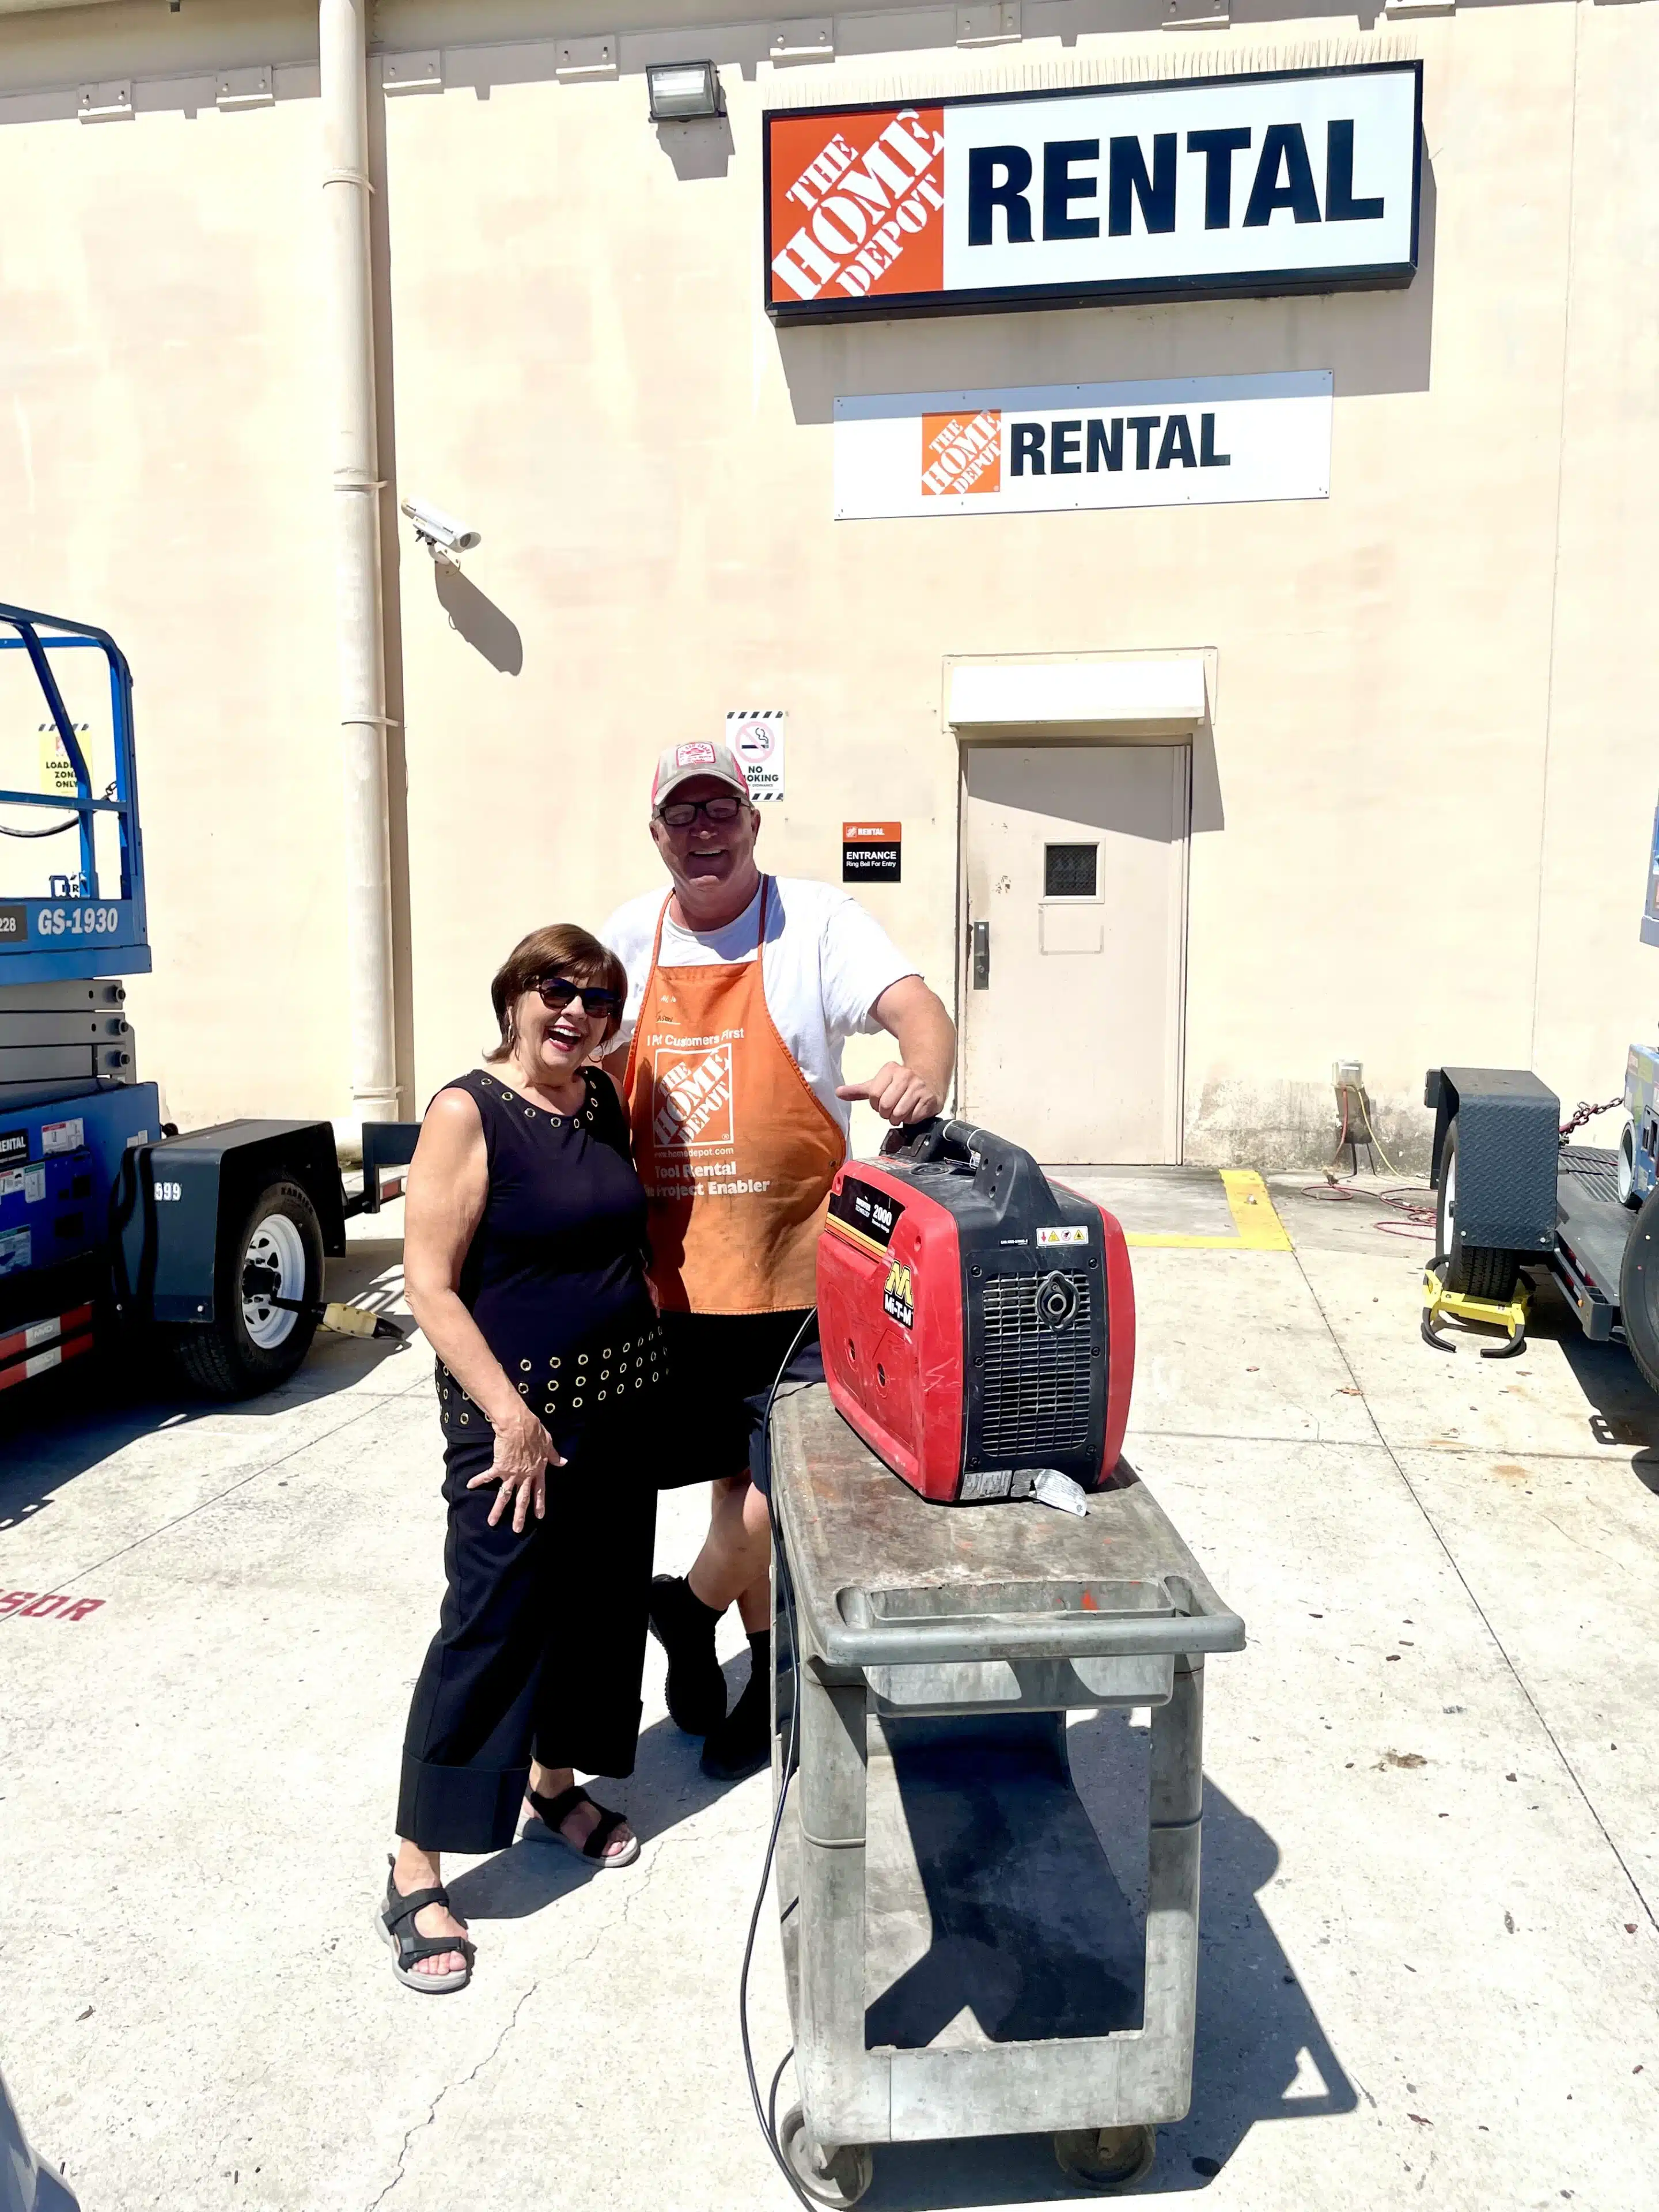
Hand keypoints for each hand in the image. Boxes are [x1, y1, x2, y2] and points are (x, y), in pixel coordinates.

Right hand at [467, 1405, 564, 1531]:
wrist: (518, 1425)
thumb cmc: (534, 1431)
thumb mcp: (548, 1443)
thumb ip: (554, 1456)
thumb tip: (564, 1462)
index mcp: (538, 1470)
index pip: (539, 1491)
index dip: (539, 1504)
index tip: (539, 1517)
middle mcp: (525, 1475)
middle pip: (522, 1499)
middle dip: (519, 1515)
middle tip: (517, 1530)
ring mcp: (511, 1473)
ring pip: (505, 1495)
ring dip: (498, 1509)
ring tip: (492, 1522)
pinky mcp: (499, 1467)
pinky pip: (487, 1476)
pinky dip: (478, 1480)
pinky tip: (469, 1486)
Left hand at [836, 1063, 944, 1125]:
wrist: (929, 1077)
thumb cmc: (900, 1083)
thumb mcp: (878, 1084)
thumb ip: (858, 1091)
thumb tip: (838, 1093)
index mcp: (890, 1069)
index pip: (873, 1095)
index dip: (875, 1104)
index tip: (881, 1102)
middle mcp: (906, 1075)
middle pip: (885, 1106)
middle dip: (886, 1113)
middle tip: (891, 1109)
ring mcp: (919, 1087)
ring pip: (899, 1114)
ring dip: (898, 1118)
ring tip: (902, 1110)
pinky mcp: (929, 1099)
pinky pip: (913, 1118)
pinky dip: (911, 1119)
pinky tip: (913, 1110)